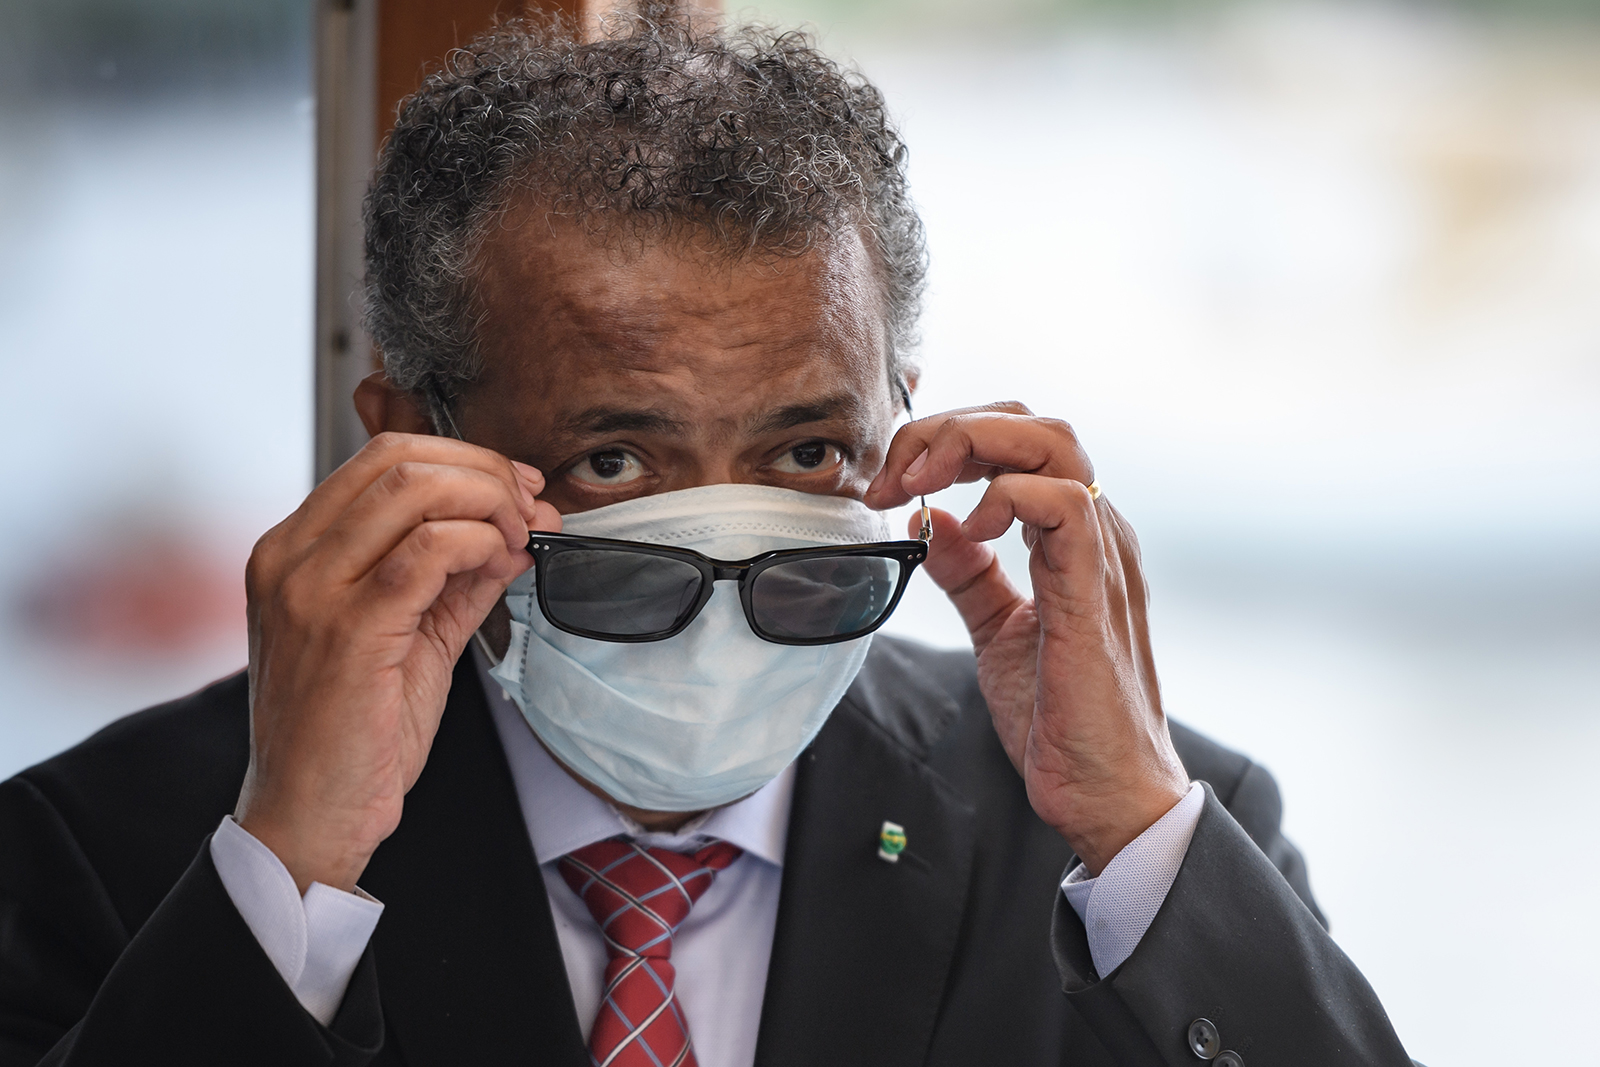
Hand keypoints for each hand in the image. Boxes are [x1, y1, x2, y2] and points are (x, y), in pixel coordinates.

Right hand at [236, 433, 561, 891]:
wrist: (309, 818)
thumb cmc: (352, 736)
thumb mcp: (410, 636)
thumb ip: (455, 578)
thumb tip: (515, 529)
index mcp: (292, 550)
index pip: (380, 457)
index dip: (463, 459)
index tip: (517, 489)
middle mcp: (288, 557)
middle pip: (398, 458)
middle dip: (485, 471)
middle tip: (530, 507)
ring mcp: (309, 589)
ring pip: (414, 490)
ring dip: (490, 503)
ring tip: (521, 539)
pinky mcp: (345, 628)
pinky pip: (428, 550)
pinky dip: (481, 544)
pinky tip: (502, 564)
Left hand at [866, 403, 1187, 872]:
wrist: (1105, 795)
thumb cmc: (1063, 720)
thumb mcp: (996, 630)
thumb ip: (969, 574)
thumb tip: (932, 524)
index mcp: (1071, 538)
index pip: (1017, 442)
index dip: (946, 442)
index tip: (890, 483)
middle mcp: (1095, 532)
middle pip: (1032, 425)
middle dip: (949, 429)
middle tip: (893, 473)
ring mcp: (1102, 555)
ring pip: (1052, 443)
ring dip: (970, 445)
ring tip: (919, 485)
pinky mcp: (1095, 591)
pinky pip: (1065, 504)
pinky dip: (1008, 496)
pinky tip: (974, 528)